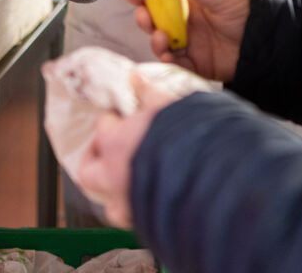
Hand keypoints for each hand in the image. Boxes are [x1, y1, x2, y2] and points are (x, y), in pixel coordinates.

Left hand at [76, 72, 178, 227]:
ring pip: (109, 204)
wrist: (213, 176)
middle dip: (96, 161)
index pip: (102, 128)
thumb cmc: (189, 135)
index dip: (111, 121)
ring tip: (129, 180)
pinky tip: (153, 197)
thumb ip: (150, 92)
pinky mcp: (148, 224)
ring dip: (114, 192)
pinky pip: (134, 218)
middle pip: (88, 172)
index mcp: (117, 145)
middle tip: (109, 150)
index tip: (119, 117)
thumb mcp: (169, 103)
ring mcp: (129, 206)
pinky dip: (138, 208)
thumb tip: (136, 77)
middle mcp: (116, 178)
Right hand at [135, 0, 248, 81]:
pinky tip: (168, 56)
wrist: (262, 41)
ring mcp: (188, 45)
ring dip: (156, 40)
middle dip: (146, 19)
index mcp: (188, 7)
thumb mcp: (223, 0)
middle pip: (157, 23)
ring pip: (162, 44)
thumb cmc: (244, 14)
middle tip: (143, 15)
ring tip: (160, 36)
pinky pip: (176, 64)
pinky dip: (168, 61)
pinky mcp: (195, 65)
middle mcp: (184, 26)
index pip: (162, 0)